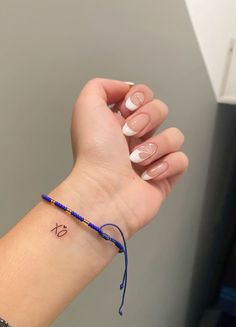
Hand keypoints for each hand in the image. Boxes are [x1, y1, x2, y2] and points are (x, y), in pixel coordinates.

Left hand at [66, 78, 187, 238]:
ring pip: (174, 135)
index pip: (143, 94)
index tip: (125, 110)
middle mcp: (136, 137)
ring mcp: (151, 156)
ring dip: (156, 146)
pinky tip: (146, 175)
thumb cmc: (94, 152)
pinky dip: (165, 166)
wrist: (103, 191)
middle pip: (161, 110)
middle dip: (147, 119)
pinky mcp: (165, 176)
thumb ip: (101, 87)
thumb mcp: (86, 107)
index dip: (139, 97)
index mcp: (119, 120)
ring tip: (136, 160)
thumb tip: (126, 89)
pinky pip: (181, 160)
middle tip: (128, 135)